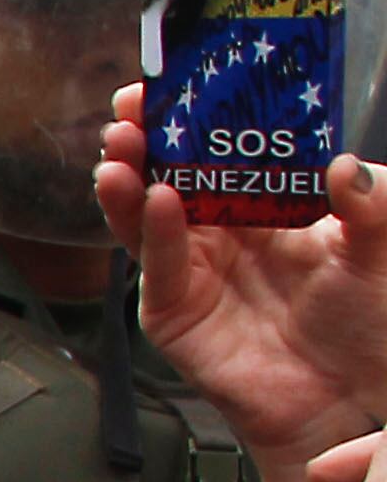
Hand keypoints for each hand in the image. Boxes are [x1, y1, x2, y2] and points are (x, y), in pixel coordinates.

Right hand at [98, 86, 386, 464]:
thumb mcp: (380, 247)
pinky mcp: (175, 313)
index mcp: (263, 207)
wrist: (351, 396)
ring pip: (146, 219)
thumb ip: (371, 202)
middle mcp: (220, 235)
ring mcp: (191, 272)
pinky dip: (156, 234)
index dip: (191, 120)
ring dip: (128, 183)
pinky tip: (156, 201)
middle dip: (144, 142)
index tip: (172, 85)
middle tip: (129, 110)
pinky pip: (160, 268)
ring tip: (120, 151)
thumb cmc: (367, 322)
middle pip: (168, 176)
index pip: (215, 152)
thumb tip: (344, 166)